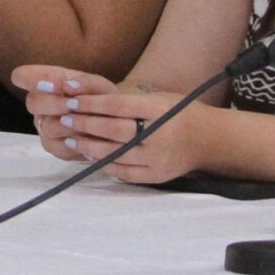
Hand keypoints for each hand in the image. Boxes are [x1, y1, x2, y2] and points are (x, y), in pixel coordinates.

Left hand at [13, 65, 200, 184]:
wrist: (208, 140)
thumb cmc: (178, 112)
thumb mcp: (158, 98)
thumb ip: (128, 101)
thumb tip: (86, 97)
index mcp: (159, 110)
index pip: (119, 105)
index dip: (92, 104)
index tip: (72, 102)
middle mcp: (158, 135)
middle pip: (114, 130)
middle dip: (86, 124)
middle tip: (66, 119)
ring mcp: (157, 159)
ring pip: (115, 153)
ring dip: (89, 146)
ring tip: (71, 138)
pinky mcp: (156, 176)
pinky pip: (124, 172)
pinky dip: (105, 164)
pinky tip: (90, 155)